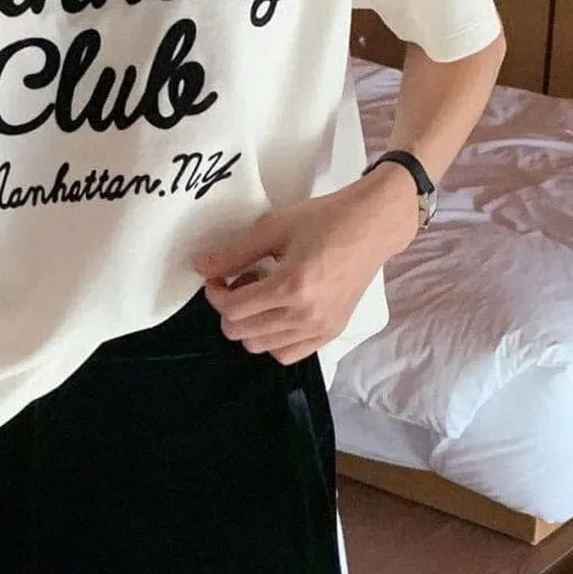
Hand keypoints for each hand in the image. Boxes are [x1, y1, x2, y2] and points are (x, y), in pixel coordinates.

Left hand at [192, 165, 418, 364]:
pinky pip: (288, 354)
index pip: (232, 310)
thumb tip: (200, 267)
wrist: (372, 225)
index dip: (214, 294)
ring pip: (262, 348)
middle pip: (241, 333)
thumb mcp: (273, 228)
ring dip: (251, 324)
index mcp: (290, 286)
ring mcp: (320, 328)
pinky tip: (279, 311)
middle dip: (230, 309)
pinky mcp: (331, 332)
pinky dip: (274, 339)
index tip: (217, 277)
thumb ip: (234, 252)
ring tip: (263, 295)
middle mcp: (305, 315)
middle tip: (241, 282)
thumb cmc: (325, 219)